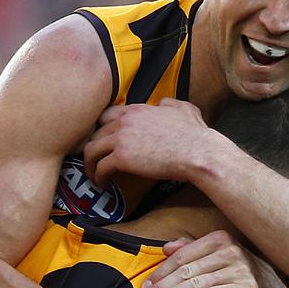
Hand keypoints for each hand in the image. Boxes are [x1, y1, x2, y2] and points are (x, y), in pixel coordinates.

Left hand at [83, 98, 215, 185]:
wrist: (198, 152)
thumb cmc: (195, 134)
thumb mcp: (184, 108)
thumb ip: (169, 103)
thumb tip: (163, 103)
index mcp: (137, 109)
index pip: (107, 115)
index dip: (103, 130)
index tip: (104, 142)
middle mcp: (125, 121)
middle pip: (96, 133)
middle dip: (94, 147)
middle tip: (96, 160)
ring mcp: (121, 138)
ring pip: (91, 150)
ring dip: (90, 164)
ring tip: (95, 175)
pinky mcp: (121, 157)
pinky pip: (100, 167)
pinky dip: (98, 177)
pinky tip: (103, 184)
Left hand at [139, 230, 288, 287]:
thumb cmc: (240, 273)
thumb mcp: (218, 256)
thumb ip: (192, 250)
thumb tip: (166, 248)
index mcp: (219, 239)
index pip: (181, 256)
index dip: (161, 272)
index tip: (146, 287)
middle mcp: (229, 251)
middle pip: (186, 271)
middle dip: (162, 287)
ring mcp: (239, 269)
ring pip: (196, 284)